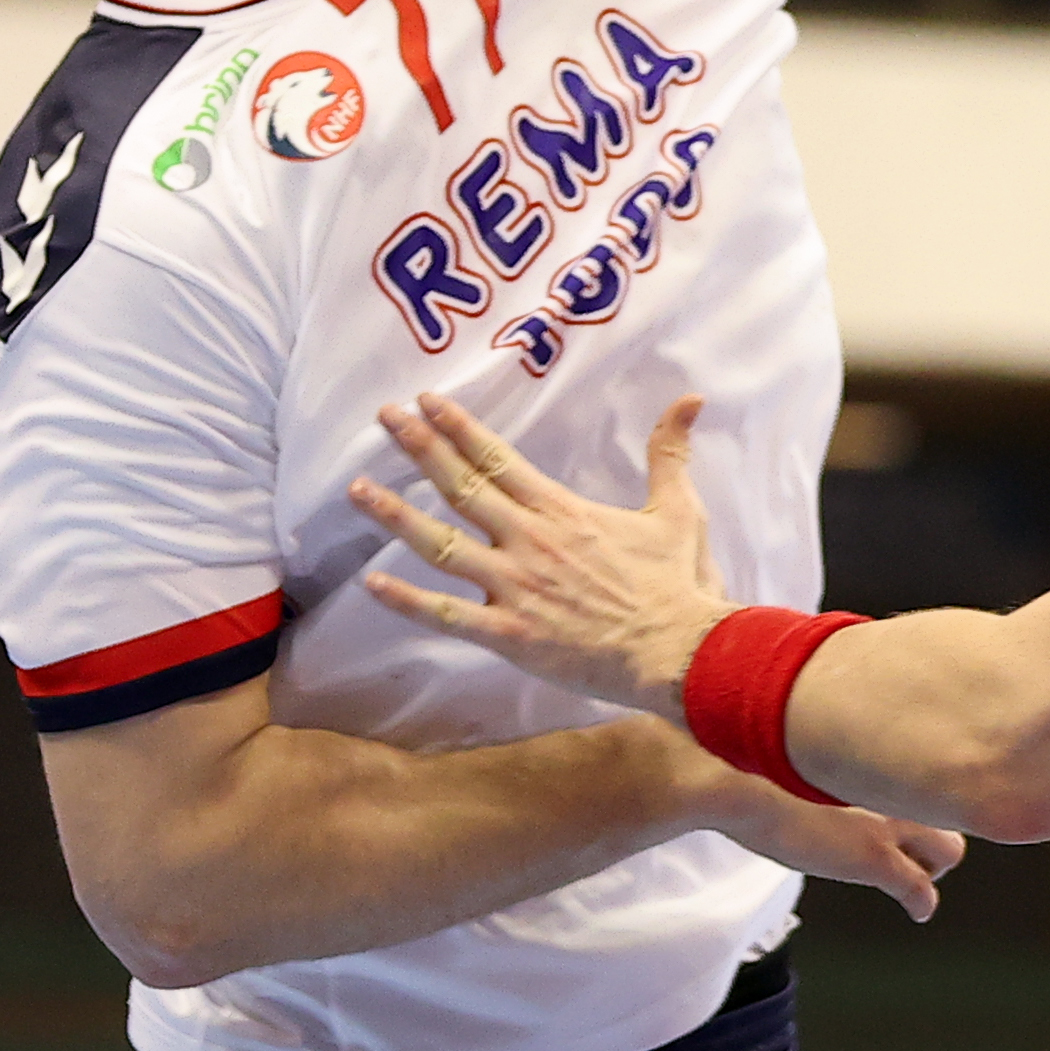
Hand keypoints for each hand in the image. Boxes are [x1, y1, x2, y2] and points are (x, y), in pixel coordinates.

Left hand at [351, 391, 733, 713]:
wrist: (678, 651)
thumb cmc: (677, 583)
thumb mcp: (678, 510)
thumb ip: (670, 453)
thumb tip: (691, 399)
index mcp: (562, 511)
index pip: (498, 458)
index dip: (458, 428)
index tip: (425, 402)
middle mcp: (529, 541)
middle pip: (462, 487)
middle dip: (419, 448)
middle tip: (384, 417)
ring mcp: (514, 588)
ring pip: (441, 545)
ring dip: (397, 515)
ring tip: (358, 490)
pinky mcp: (508, 635)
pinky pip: (446, 615)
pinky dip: (406, 600)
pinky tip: (372, 582)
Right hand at [709, 778, 964, 924]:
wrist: (740, 787)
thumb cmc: (756, 767)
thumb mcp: (804, 756)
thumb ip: (829, 765)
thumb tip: (816, 769)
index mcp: (878, 759)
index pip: (930, 772)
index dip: (923, 795)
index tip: (909, 807)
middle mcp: (893, 787)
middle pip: (953, 809)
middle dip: (936, 832)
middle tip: (911, 846)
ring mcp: (887, 825)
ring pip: (950, 850)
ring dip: (931, 866)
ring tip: (908, 874)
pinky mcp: (874, 861)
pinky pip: (919, 890)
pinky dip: (921, 904)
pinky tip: (917, 911)